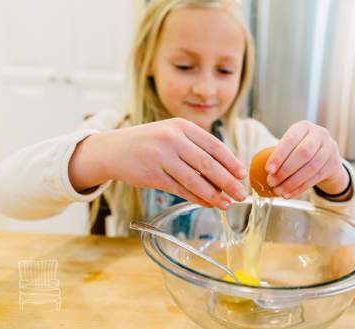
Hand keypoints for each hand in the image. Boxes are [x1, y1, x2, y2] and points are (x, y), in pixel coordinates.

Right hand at [69, 117, 247, 209]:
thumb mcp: (170, 134)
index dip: (231, 162)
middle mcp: (171, 139)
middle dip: (228, 181)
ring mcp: (161, 157)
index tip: (242, 174)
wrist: (112, 150)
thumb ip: (194, 146)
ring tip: (227, 204)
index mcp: (180, 126)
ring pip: (195, 180)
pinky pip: (180, 190)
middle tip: (242, 193)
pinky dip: (197, 198)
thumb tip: (224, 170)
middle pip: (208, 164)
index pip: (213, 145)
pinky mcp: (152, 176)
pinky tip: (207, 203)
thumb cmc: (147, 142)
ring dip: (214, 194)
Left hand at [264, 120, 349, 198]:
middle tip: (271, 182)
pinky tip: (288, 194)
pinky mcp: (334, 164)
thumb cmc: (299, 148)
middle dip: (285, 170)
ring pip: (311, 168)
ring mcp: (330, 149)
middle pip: (303, 153)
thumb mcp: (291, 145)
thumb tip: (263, 172)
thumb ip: (280, 154)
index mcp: (304, 127)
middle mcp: (320, 135)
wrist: (325, 155)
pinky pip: (315, 179)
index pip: (290, 140)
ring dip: (292, 182)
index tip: (268, 169)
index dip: (279, 155)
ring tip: (278, 190)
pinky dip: (300, 188)